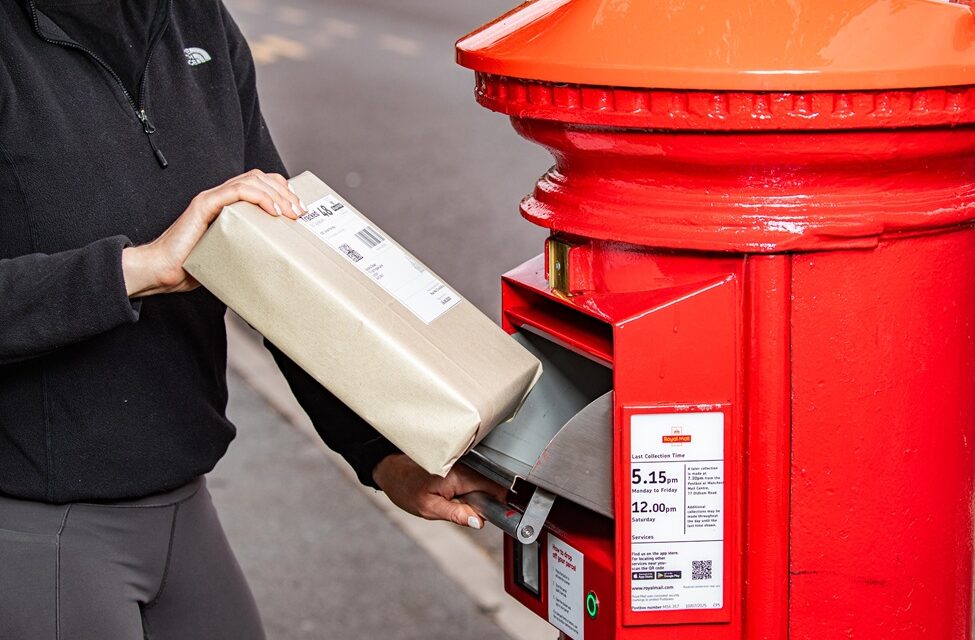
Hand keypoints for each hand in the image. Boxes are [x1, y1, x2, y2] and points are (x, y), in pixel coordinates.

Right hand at [122, 169, 304, 296]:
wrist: (163, 271)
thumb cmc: (194, 265)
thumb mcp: (232, 253)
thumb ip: (250, 246)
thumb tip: (278, 258)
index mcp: (229, 204)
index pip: (261, 184)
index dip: (283, 191)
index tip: (300, 209)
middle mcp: (221, 196)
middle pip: (260, 179)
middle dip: (286, 192)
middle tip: (301, 212)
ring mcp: (212, 198)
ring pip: (252, 181)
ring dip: (277, 194)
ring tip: (291, 212)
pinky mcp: (204, 205)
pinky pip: (235, 191)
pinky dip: (259, 197)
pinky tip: (273, 210)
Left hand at [373, 453, 506, 528]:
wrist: (391, 470)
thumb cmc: (405, 488)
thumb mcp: (429, 509)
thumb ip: (457, 514)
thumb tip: (479, 522)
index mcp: (460, 476)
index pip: (494, 487)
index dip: (502, 502)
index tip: (505, 515)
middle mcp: (464, 465)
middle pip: (491, 485)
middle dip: (489, 502)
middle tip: (474, 514)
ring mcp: (463, 463)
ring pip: (483, 483)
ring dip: (480, 496)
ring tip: (462, 505)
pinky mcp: (459, 464)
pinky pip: (474, 479)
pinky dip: (472, 490)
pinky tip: (459, 497)